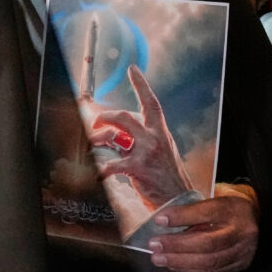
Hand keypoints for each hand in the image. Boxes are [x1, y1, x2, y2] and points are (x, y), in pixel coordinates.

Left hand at [84, 65, 193, 209]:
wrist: (181, 202)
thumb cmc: (166, 177)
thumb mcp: (161, 152)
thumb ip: (143, 139)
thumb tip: (118, 131)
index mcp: (161, 132)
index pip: (151, 103)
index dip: (141, 85)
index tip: (132, 69)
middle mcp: (154, 138)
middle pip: (123, 116)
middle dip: (104, 117)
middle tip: (95, 124)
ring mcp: (146, 153)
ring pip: (112, 135)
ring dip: (96, 139)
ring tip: (91, 145)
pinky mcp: (137, 169)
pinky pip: (111, 164)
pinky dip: (100, 169)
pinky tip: (97, 175)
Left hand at [148, 183, 258, 271]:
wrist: (253, 216)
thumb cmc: (225, 204)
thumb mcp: (212, 196)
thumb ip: (191, 206)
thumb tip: (160, 218)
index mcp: (232, 208)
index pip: (205, 213)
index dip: (181, 217)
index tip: (159, 220)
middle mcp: (241, 231)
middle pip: (208, 242)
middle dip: (177, 245)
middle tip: (154, 245)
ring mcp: (243, 250)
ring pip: (211, 261)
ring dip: (180, 262)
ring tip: (159, 259)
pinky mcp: (241, 264)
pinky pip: (214, 271)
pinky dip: (191, 270)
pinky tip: (174, 266)